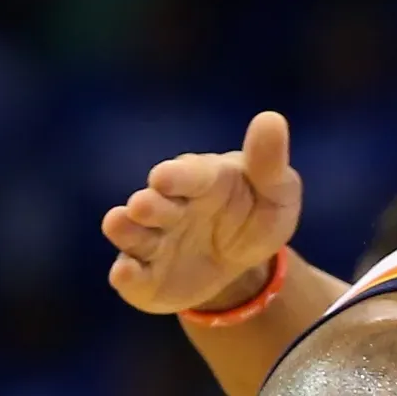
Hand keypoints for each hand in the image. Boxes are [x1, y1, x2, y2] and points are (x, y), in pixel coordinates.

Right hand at [102, 111, 302, 312]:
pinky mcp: (144, 276)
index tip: (164, 178)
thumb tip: (271, 119)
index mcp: (199, 180)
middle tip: (143, 206)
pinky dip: (126, 275)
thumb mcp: (276, 192)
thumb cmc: (256, 216)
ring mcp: (151, 241)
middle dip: (146, 204)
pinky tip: (127, 274)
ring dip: (125, 230)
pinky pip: (130, 276)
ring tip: (120, 224)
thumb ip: (269, 162)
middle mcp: (166, 206)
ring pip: (130, 233)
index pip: (186, 175)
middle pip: (151, 202)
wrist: (244, 266)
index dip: (176, 177)